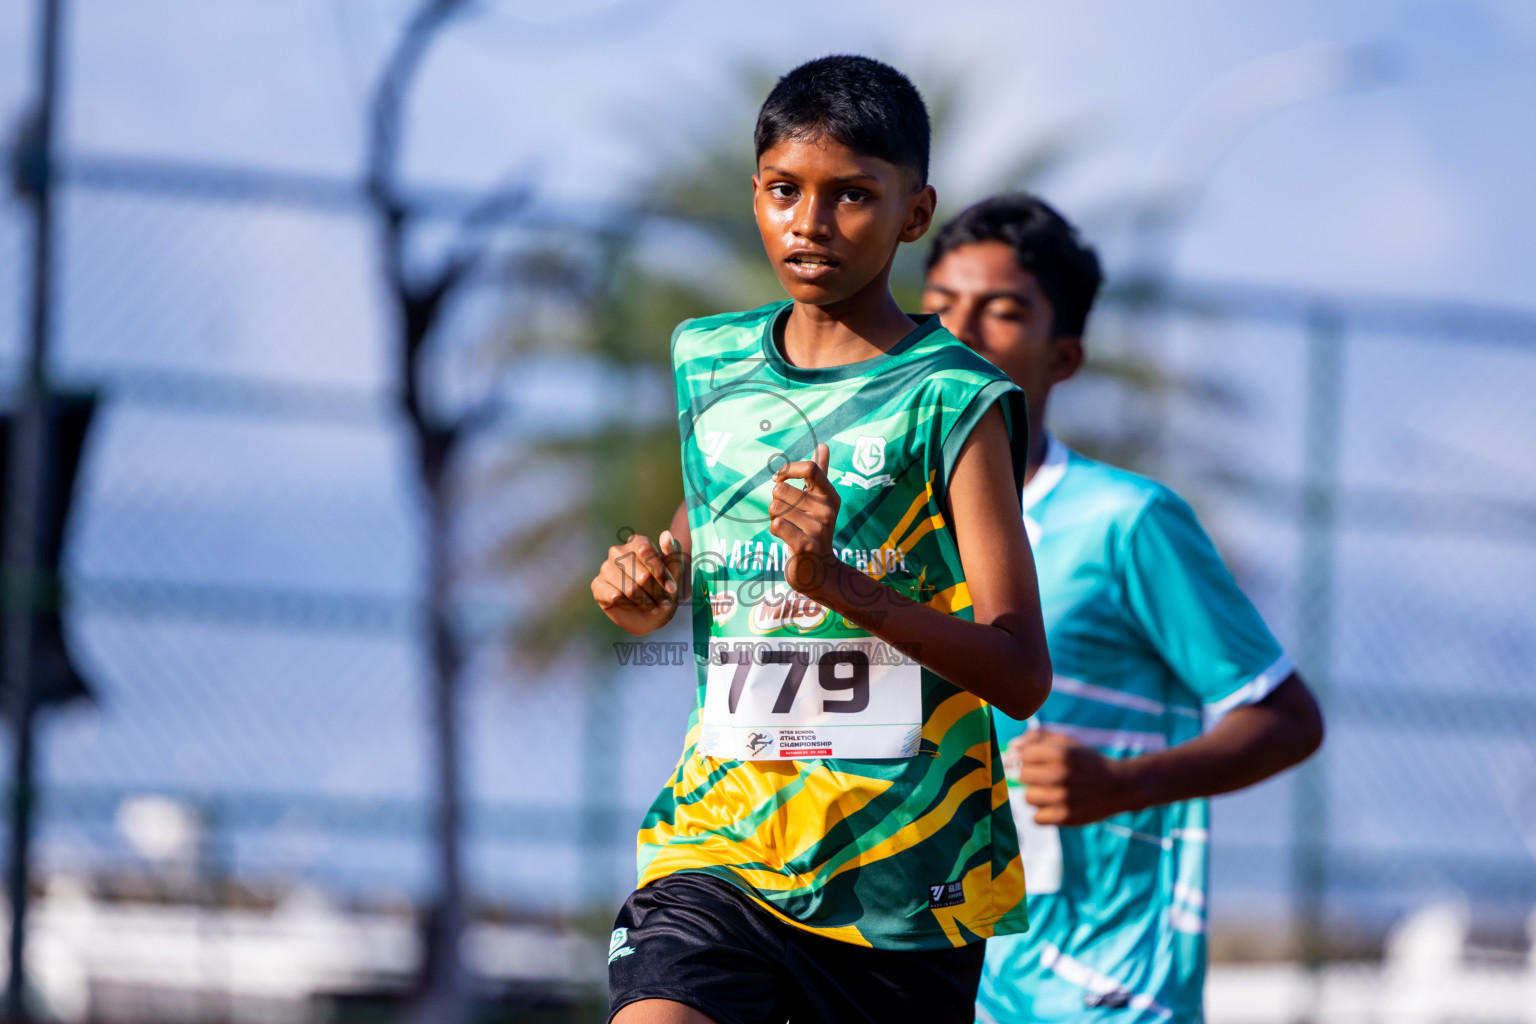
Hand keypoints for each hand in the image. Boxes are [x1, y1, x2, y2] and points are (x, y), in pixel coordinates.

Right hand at [591, 530, 681, 635]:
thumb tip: (665, 534)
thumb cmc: (663, 587)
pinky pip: (616, 597)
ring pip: (630, 589)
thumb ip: (673, 552)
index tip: (672, 588)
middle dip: (656, 593)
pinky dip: (629, 606)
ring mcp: (605, 568)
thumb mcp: (675, 570)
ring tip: (650, 604)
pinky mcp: (597, 585)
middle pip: (642, 575)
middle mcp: (618, 551)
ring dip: (645, 602)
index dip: (660, 572)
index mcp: (637, 542)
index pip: (646, 550)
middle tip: (662, 601)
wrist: (651, 612)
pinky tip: (632, 605)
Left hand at [768, 443, 839, 598]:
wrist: (819, 571)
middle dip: (775, 502)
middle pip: (781, 489)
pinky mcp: (806, 545)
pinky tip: (786, 538)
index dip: (787, 471)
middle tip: (788, 517)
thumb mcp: (819, 501)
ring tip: (789, 529)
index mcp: (831, 496)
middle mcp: (828, 510)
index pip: (810, 468)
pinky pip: (775, 524)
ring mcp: (819, 528)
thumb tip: (823, 445)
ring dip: (774, 517)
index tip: (779, 480)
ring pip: (775, 507)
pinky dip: (774, 530)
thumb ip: (821, 473)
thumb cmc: (813, 530)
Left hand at [1011, 729, 1142, 825]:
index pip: (1024, 755)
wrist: (1118, 786)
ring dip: (1037, 795)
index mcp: (1061, 753)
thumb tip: (1012, 746)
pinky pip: (1036, 818)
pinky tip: (1055, 806)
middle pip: (1022, 776)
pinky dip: (1043, 814)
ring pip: (1028, 797)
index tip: (1041, 761)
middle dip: (1032, 776)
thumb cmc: (1087, 762)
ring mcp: (1063, 797)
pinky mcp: (1066, 817)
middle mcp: (1061, 774)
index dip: (1029, 758)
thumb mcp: (1068, 742)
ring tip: (1053, 792)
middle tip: (1048, 777)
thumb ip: (1038, 738)